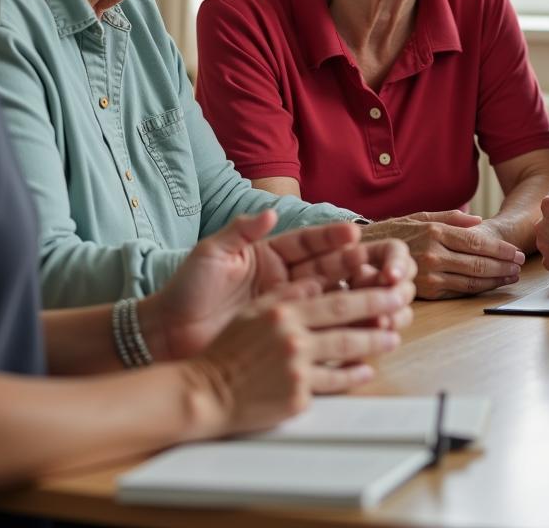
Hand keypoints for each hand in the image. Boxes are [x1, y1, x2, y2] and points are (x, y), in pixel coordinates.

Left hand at [149, 211, 404, 357]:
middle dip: (358, 265)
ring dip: (359, 294)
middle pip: (330, 268)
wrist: (167, 335)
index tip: (353, 235)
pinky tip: (366, 328)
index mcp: (271, 255)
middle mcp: (286, 279)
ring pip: (334, 296)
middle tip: (381, 265)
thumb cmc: (186, 289)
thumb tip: (270, 213)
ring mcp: (290, 308)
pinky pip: (323, 329)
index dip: (332, 238)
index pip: (309, 242)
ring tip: (381, 294)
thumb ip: (241, 232)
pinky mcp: (288, 336)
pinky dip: (346, 328)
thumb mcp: (212, 254)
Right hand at [192, 280, 413, 434]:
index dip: (366, 294)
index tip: (387, 289)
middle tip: (401, 309)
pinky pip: (333, 383)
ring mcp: (296, 368)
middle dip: (379, 314)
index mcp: (283, 312)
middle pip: (346, 323)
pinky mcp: (297, 396)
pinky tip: (366, 370)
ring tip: (392, 338)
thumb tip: (317, 283)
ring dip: (373, 345)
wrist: (205, 393)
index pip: (335, 299)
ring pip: (345, 353)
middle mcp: (292, 337)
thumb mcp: (254, 311)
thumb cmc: (227, 349)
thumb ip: (286, 293)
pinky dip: (352, 376)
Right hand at [363, 211, 524, 299]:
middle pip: (478, 263)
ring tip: (511, 276)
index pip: (477, 243)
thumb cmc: (396, 232)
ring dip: (495, 279)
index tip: (515, 252)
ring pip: (472, 280)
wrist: (365, 254)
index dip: (500, 249)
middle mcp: (433, 254)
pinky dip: (478, 289)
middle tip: (519, 265)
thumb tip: (477, 221)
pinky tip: (490, 285)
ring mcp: (429, 275)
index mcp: (435, 232)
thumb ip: (451, 218)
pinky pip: (458, 291)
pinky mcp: (426, 291)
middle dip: (503, 265)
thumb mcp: (421, 216)